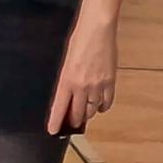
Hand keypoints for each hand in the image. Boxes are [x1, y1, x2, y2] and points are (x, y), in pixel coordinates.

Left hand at [48, 16, 116, 133]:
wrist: (96, 32)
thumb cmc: (78, 43)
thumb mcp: (65, 63)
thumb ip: (66, 80)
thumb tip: (65, 95)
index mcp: (66, 80)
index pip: (59, 106)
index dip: (55, 120)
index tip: (53, 130)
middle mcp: (82, 86)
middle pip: (77, 112)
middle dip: (74, 120)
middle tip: (71, 123)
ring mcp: (98, 85)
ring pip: (92, 109)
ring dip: (87, 114)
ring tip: (84, 114)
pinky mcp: (110, 82)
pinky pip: (106, 102)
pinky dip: (102, 107)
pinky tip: (98, 106)